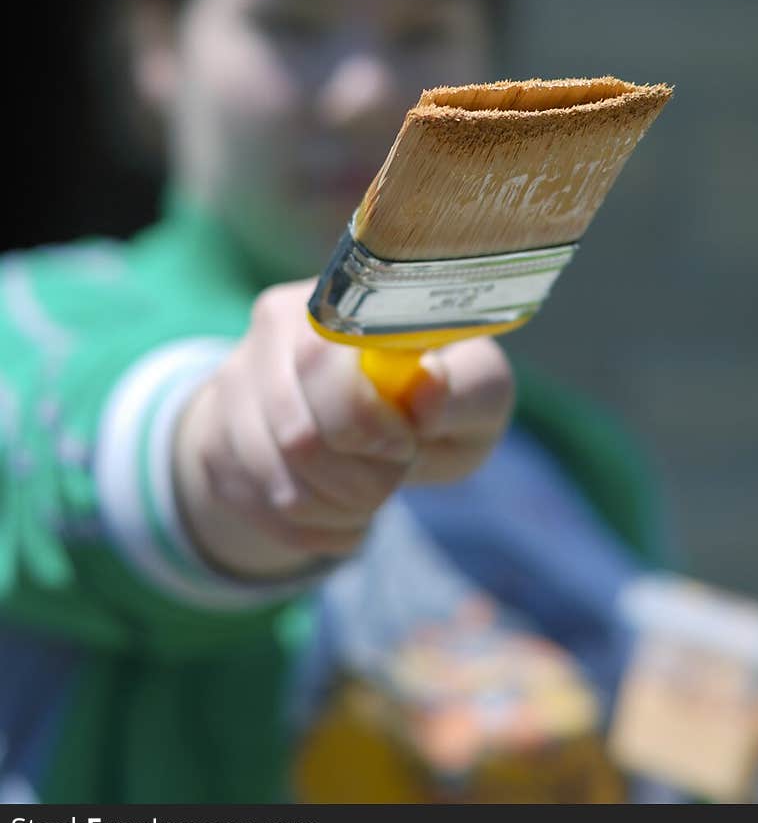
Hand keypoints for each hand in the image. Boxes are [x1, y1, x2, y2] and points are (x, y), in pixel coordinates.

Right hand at [173, 281, 513, 579]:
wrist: (365, 418)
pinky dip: (306, 528)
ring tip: (366, 501)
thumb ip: (464, 393)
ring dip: (333, 509)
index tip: (405, 444)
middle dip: (356, 482)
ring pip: (274, 478)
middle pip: (298, 434)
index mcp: (353, 294)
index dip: (368, 425)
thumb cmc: (436, 405)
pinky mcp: (216, 427)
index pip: (324, 361)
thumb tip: (427, 384)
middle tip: (389, 480)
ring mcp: (240, 371)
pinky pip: (252, 503)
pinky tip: (337, 517)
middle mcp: (285, 317)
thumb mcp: (475, 399)